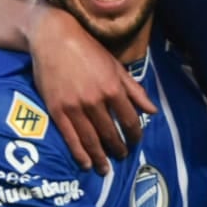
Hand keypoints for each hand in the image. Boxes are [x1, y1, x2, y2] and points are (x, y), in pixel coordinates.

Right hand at [30, 7, 156, 173]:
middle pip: (111, 134)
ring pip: (91, 140)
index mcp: (113, 89)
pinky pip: (70, 138)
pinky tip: (85, 164)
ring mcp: (75, 107)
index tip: (136, 142)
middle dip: (118, 148)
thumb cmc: (87, 49)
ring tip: (105, 168)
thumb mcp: (116, 66)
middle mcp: (95, 101)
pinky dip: (79, 154)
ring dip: (100, 157)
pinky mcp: (57, 110)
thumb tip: (152, 111)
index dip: (135, 135)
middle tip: (121, 156)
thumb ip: (134, 90)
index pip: (130, 121)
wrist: (54, 38)